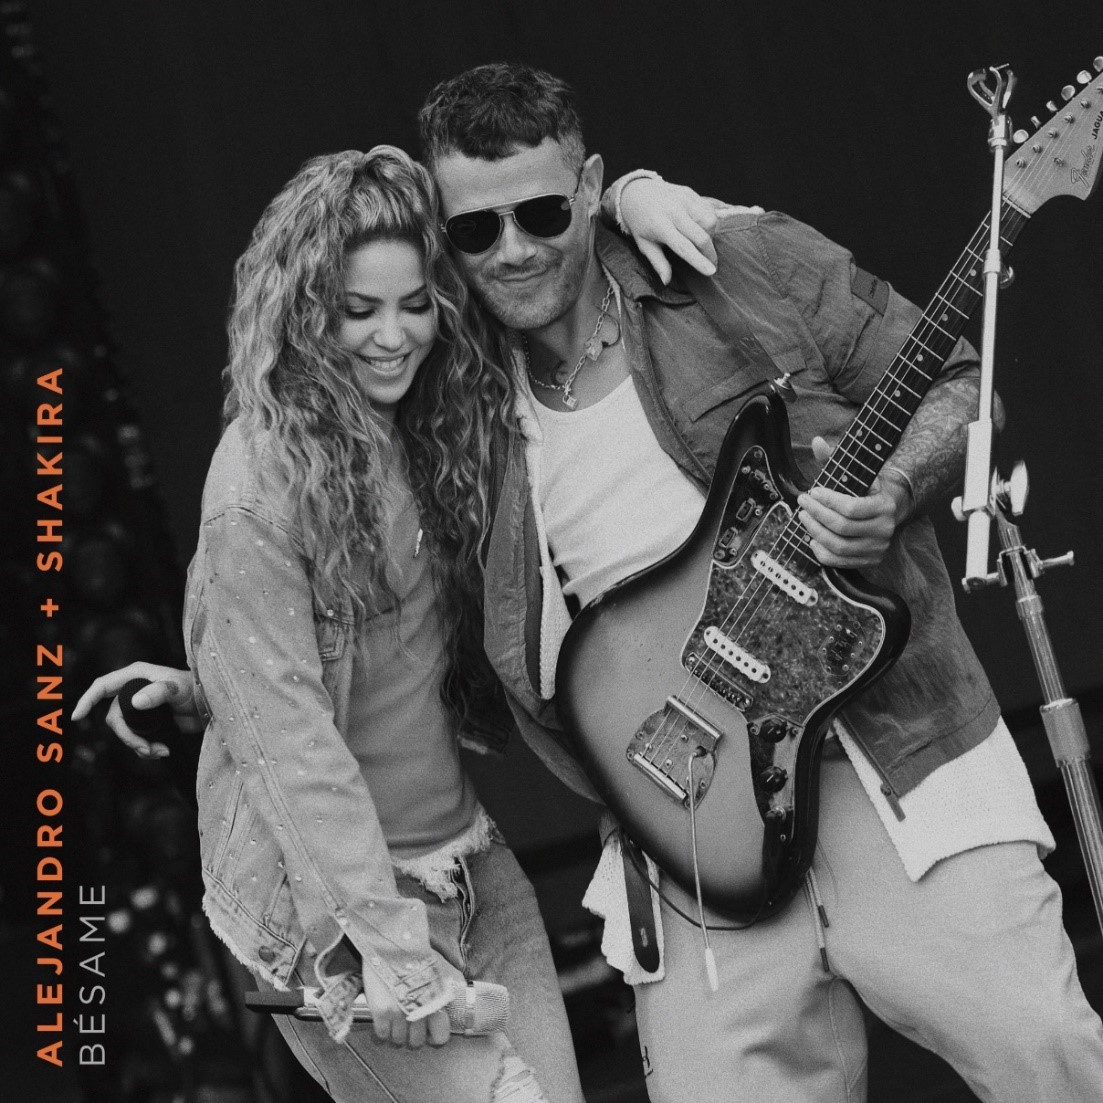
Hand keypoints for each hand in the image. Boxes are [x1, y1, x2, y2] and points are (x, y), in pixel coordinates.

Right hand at [71, 662, 200, 758]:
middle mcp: (134, 690)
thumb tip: (136, 702)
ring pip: (124, 731)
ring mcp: (140, 708)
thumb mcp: (178, 689)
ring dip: (137, 745)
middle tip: (145, 748)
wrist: (210, 706)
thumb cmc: (196, 689)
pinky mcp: (148, 723)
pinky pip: (136, 739)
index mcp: (136, 676)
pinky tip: (162, 751)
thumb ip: (159, 692)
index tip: (77, 717)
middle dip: (127, 736)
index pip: (103, 686)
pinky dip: (145, 749)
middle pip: (114, 718)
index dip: (87, 700)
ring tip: (158, 751)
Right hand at [361, 953, 454, 1048]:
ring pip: (398, 1040)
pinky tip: (383, 1018)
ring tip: (394, 1020)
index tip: (430, 1033)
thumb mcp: (436, 971)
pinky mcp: (380, 1012)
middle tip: (408, 1024)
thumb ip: (444, 988)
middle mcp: (419, 1011)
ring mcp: (399, 1013)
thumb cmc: (414, 954)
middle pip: (416, 1041)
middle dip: (413, 1035)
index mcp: (435, 1001)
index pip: (440, 1035)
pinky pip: (382, 1034)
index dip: (434, 1036)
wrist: (392, 943)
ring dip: (396, 1033)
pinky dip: (383, 1029)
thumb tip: (455, 996)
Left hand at [618, 176, 762, 284]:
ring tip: (701, 241)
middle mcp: (673, 211)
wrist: (635, 192)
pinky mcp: (690, 193)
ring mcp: (683, 199)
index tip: (711, 271)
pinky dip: (709, 221)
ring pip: (710, 220)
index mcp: (660, 227)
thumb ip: (658, 263)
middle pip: (701, 236)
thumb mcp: (644, 244)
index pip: (684, 247)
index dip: (699, 260)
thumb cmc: (640, 223)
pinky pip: (708, 209)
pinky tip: (699, 227)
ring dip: (710, 235)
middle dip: (710, 253)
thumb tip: (667, 281)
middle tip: (712, 263)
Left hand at [797, 437, 907, 567]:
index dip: (828, 502)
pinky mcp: (869, 560)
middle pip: (842, 528)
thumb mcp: (853, 473)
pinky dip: (822, 551)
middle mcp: (885, 529)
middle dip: (817, 514)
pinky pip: (840, 562)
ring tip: (804, 518)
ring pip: (839, 546)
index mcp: (885, 505)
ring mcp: (877, 548)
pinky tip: (812, 538)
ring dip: (815, 532)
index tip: (812, 492)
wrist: (887, 510)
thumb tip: (817, 442)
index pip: (852, 508)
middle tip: (802, 503)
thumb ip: (834, 458)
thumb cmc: (864, 490)